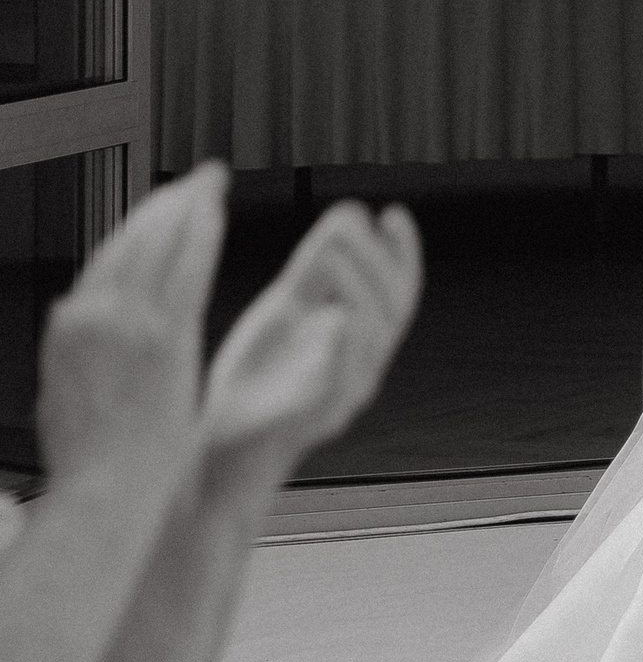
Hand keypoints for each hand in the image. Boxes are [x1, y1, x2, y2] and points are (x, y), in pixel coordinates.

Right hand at [36, 167, 227, 497]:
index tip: (159, 207)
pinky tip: (216, 210)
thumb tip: (71, 316)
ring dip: (185, 205)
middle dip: (166, 202)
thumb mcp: (59, 392)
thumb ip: (70, 350)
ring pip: (160, 241)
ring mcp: (132, 321)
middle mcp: (95, 314)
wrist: (105, 493)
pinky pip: (187, 265)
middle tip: (193, 180)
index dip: (137, 225)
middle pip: (133, 238)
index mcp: (69, 327)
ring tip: (208, 184)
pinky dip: (201, 230)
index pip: (107, 257)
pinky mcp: (168, 334)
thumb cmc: (90, 459)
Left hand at [202, 203, 422, 470]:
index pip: (398, 290)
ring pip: (374, 338)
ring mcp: (344, 393)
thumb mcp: (285, 312)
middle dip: (378, 259)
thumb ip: (314, 270)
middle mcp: (362, 365)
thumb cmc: (256, 380)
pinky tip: (340, 317)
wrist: (221, 447)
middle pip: (394, 307)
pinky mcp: (317, 417)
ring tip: (334, 255)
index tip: (391, 213)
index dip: (403, 252)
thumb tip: (346, 216)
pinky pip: (345, 382)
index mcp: (357, 339)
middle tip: (352, 224)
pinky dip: (348, 348)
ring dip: (360, 288)